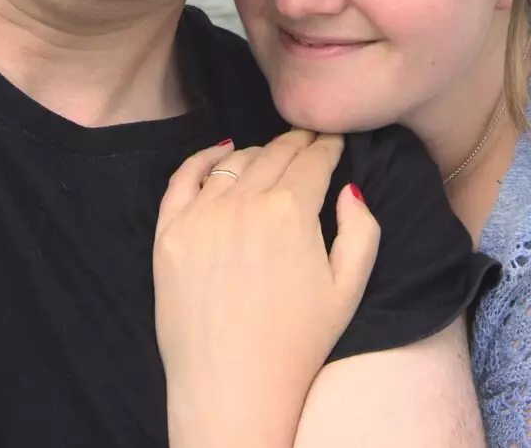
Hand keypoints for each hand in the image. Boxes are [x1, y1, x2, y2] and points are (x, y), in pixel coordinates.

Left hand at [154, 130, 380, 447]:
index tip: (335, 140)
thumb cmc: (298, 345)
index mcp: (291, 211)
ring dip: (258, 153)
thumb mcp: (349, 288)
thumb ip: (362, 229)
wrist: (232, 389)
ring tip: (271, 157)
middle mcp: (243, 203)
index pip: (313, 160)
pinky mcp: (168, 234)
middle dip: (297, 143)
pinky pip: (183, 179)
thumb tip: (348, 188)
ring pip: (234, 162)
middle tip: (309, 141)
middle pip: (275, 153)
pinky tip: (220, 153)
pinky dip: (203, 159)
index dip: (328, 146)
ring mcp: (200, 216)